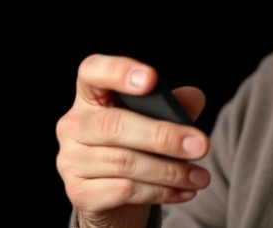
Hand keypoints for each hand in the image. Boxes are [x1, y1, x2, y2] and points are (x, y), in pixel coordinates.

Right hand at [56, 54, 209, 227]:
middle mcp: (73, 125)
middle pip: (114, 125)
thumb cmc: (134, 148)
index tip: (151, 79)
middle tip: (201, 146)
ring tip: (200, 177)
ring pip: (124, 163)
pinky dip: (161, 192)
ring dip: (171, 171)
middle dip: (163, 136)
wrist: (114, 200)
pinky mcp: (79, 193)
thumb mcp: (153, 122)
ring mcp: (71, 161)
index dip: (118, 72)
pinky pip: (124, 190)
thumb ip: (172, 106)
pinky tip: (184, 192)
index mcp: (90, 96)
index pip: (92, 72)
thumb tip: (195, 97)